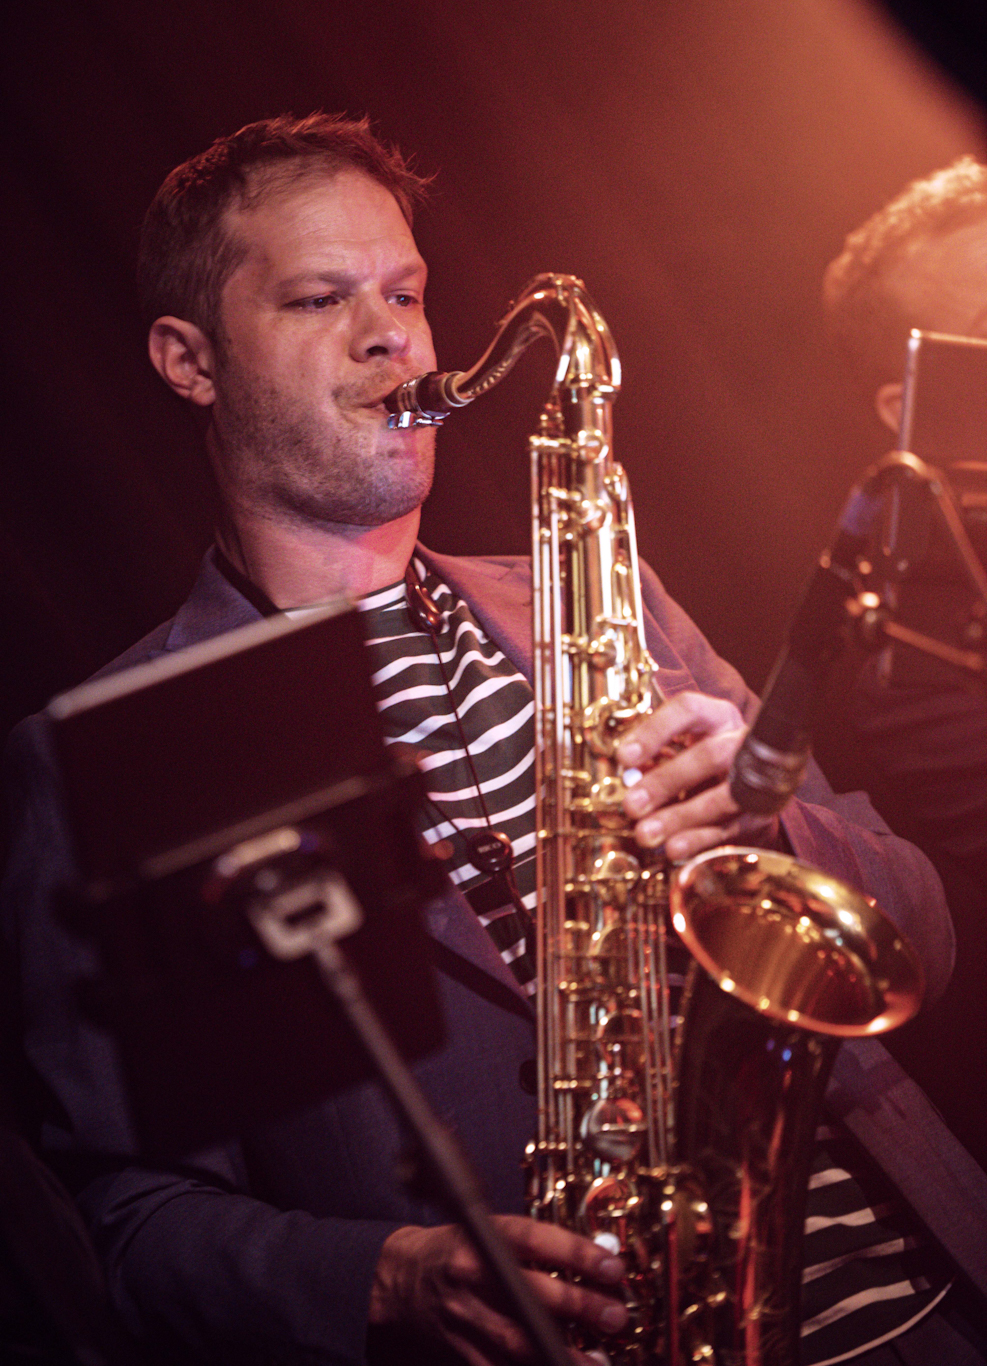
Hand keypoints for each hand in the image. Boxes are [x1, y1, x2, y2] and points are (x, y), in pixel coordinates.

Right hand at [368, 1214, 627, 1364]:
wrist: (403, 1277)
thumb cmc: (458, 1248)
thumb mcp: (489, 1229)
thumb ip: (537, 1246)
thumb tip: (596, 1260)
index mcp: (481, 1235)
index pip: (534, 1240)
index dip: (575, 1253)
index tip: (612, 1267)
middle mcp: (471, 1274)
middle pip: (529, 1293)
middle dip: (577, 1306)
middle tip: (615, 1315)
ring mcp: (464, 1316)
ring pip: (518, 1340)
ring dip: (563, 1352)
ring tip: (598, 1360)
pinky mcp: (461, 1349)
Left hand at [616, 691, 778, 859]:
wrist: (747, 778)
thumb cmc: (701, 757)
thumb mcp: (679, 746)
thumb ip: (655, 757)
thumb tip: (631, 776)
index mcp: (716, 716)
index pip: (687, 710)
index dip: (655, 731)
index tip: (624, 757)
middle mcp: (740, 741)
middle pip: (708, 756)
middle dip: (666, 781)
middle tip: (632, 804)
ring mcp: (754, 777)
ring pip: (723, 797)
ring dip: (680, 817)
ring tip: (646, 832)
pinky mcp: (759, 812)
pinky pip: (730, 828)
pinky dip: (699, 840)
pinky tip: (673, 847)